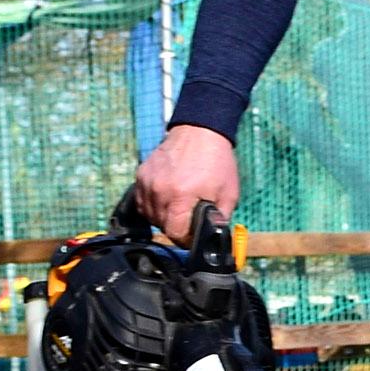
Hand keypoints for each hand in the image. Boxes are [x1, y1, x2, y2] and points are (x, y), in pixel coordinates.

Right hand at [130, 122, 241, 236]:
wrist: (200, 131)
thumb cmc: (217, 161)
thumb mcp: (228, 193)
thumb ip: (220, 219)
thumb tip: (213, 238)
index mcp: (182, 196)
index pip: (174, 233)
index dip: (185, 239)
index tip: (192, 236)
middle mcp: (160, 190)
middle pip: (161, 226)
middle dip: (176, 228)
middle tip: (188, 219)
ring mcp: (147, 182)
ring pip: (149, 216)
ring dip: (163, 218)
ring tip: (178, 209)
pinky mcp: (141, 175)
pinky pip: (142, 202)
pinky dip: (152, 206)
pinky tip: (166, 200)